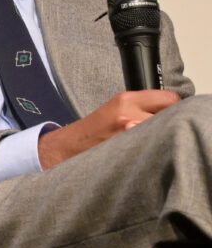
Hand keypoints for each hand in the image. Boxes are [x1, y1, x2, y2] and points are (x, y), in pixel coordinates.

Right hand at [37, 90, 180, 169]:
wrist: (72, 147)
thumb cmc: (95, 131)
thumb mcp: (117, 109)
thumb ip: (142, 107)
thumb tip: (172, 110)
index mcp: (126, 99)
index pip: (170, 98)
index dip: (175, 107)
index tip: (172, 113)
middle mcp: (129, 113)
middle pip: (171, 115)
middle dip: (170, 123)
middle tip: (161, 129)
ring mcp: (130, 132)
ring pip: (165, 131)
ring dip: (163, 136)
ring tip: (149, 141)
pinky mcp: (130, 149)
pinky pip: (155, 146)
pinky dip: (154, 148)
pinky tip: (143, 150)